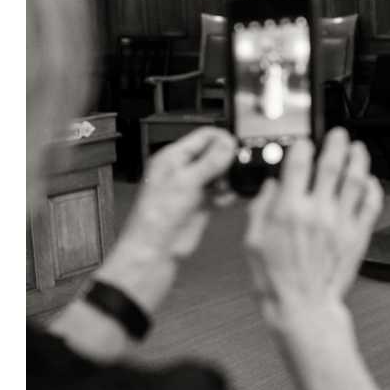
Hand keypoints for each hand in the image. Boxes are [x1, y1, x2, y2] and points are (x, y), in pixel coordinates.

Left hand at [107, 126, 237, 298]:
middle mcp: (182, 171)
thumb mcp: (186, 183)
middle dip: (227, 160)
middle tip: (234, 168)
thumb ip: (210, 161)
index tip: (236, 148)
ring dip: (228, 178)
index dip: (222, 139)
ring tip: (229, 186)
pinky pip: (220, 193)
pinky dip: (227, 194)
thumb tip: (228, 143)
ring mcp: (192, 189)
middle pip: (214, 154)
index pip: (203, 136)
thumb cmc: (155, 220)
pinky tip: (226, 199)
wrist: (153, 254)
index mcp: (172, 158)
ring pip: (219, 173)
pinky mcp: (200, 206)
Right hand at [244, 131, 384, 324]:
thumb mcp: (253, 244)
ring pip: (355, 179)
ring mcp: (340, 221)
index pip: (298, 164)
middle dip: (335, 143)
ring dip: (358, 159)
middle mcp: (317, 211)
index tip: (304, 142)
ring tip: (357, 149)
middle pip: (331, 164)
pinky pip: (371, 204)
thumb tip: (269, 187)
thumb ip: (260, 210)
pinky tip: (369, 181)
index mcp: (289, 211)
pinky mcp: (357, 234)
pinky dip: (372, 188)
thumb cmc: (277, 281)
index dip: (302, 146)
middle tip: (338, 135)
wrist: (302, 308)